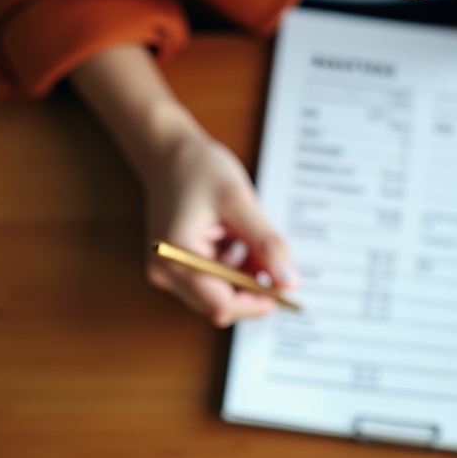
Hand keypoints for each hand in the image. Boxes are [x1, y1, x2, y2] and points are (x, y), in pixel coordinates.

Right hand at [143, 129, 299, 326]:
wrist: (170, 153)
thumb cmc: (199, 169)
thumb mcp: (240, 202)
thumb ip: (266, 244)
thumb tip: (290, 281)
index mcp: (178, 256)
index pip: (221, 304)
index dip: (257, 303)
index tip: (286, 290)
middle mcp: (166, 271)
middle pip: (220, 303)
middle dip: (253, 288)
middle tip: (276, 259)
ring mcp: (168, 270)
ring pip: (218, 294)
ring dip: (244, 277)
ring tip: (249, 237)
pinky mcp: (175, 265)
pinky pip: (211, 281)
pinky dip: (233, 268)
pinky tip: (236, 239)